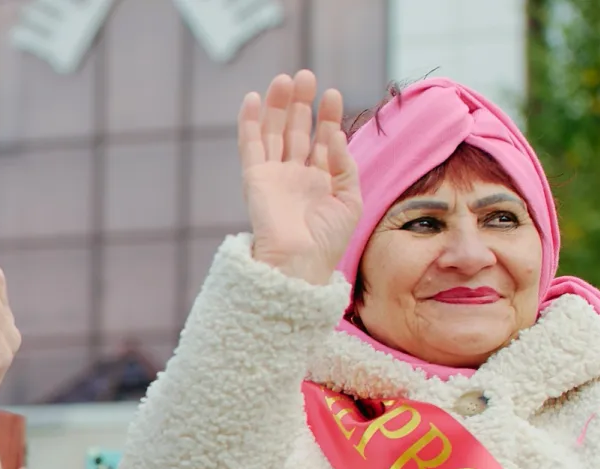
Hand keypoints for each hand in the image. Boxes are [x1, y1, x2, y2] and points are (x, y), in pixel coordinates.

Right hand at [240, 70, 362, 285]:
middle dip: (300, 103)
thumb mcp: (350, 200)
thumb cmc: (327, 241)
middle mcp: (295, 176)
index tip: (333, 94)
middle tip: (305, 75)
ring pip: (273, 132)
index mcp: (319, 182)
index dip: (328, 117)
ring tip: (286, 78)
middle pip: (295, 130)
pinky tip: (253, 98)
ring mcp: (274, 176)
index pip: (322, 141)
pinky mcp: (255, 178)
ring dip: (277, 105)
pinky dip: (249, 121)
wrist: (299, 262)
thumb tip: (338, 135)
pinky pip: (250, 145)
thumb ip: (345, 166)